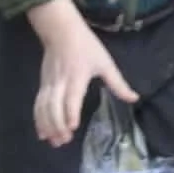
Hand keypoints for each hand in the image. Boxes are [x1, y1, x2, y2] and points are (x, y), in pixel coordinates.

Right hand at [28, 0, 138, 147]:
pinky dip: (38, 120)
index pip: (71, 98)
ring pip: (44, 108)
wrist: (60, 31)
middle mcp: (60, 83)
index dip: (70, 113)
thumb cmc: (86, 46)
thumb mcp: (105, 63)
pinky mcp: (42, 86)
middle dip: (57, 126)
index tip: (72, 127)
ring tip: (54, 141)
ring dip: (47, 126)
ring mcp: (49, 84)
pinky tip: (42, 133)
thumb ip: (118, 84)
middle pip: (54, 107)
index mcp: (77, 77)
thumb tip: (135, 99)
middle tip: (64, 141)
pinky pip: (38, 105)